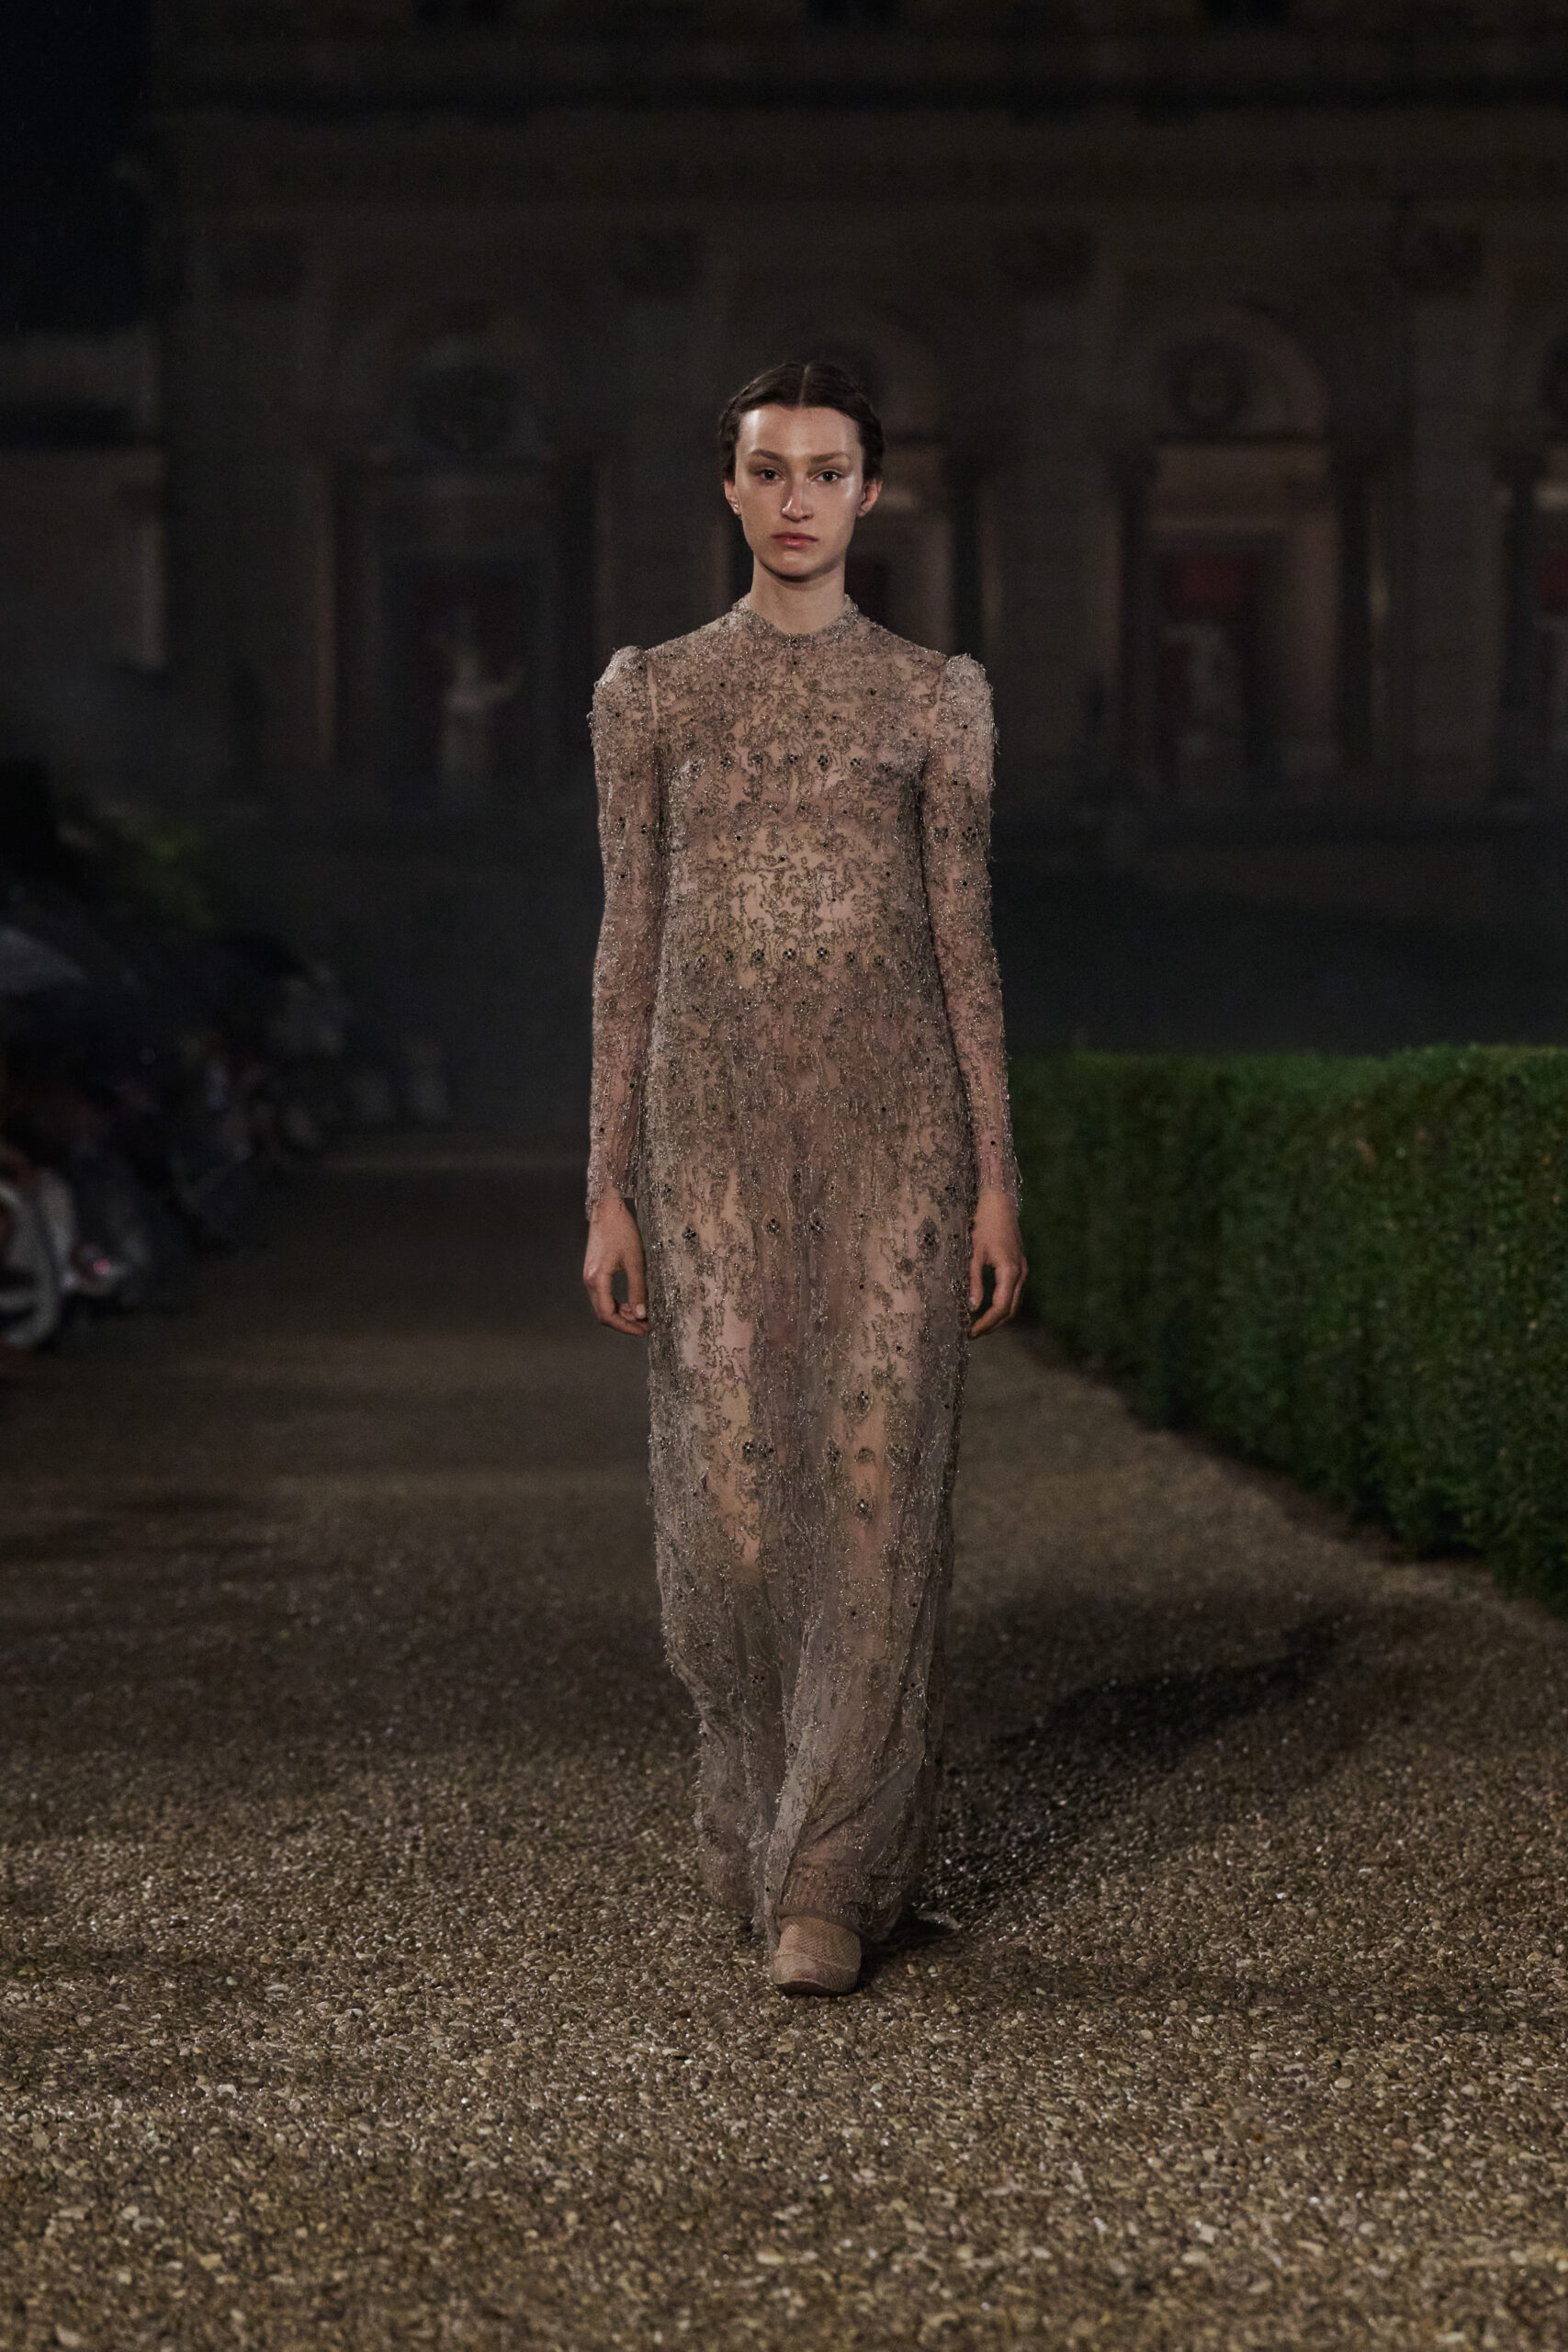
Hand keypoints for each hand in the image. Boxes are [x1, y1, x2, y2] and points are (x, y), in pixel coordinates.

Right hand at [583, 1192, 649, 1336]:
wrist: (607, 1210)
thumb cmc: (622, 1231)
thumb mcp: (636, 1261)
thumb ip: (638, 1289)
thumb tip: (641, 1315)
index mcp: (597, 1280)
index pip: (608, 1315)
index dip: (626, 1327)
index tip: (644, 1330)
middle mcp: (589, 1281)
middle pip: (604, 1314)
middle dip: (625, 1324)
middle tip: (646, 1328)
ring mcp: (590, 1277)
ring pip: (603, 1306)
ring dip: (622, 1315)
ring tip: (643, 1318)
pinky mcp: (594, 1273)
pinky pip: (603, 1296)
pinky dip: (617, 1304)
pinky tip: (632, 1305)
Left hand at [969, 1186, 1026, 1335]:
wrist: (999, 1202)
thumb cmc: (983, 1223)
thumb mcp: (973, 1252)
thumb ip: (973, 1280)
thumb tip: (972, 1307)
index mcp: (1010, 1271)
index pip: (1000, 1307)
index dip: (986, 1323)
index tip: (971, 1332)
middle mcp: (1021, 1273)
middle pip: (1011, 1310)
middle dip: (993, 1325)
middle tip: (973, 1334)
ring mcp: (1023, 1270)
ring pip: (1014, 1303)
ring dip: (999, 1317)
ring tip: (979, 1326)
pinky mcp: (1020, 1266)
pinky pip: (1014, 1293)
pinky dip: (1003, 1305)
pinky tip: (988, 1308)